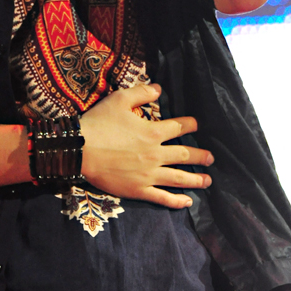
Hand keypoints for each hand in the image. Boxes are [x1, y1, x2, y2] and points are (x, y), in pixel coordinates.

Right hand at [80, 83, 212, 208]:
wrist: (79, 150)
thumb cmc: (98, 123)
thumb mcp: (119, 100)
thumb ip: (141, 93)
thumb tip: (159, 88)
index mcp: (152, 132)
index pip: (178, 127)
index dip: (190, 125)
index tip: (196, 125)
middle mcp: (155, 154)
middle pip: (184, 155)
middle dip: (200, 156)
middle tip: (211, 158)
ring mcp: (148, 175)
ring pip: (179, 178)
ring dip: (196, 179)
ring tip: (208, 180)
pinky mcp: (138, 190)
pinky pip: (162, 197)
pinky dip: (177, 201)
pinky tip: (188, 202)